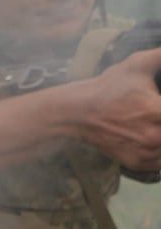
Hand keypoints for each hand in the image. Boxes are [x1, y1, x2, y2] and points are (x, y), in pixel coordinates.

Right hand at [73, 47, 160, 172]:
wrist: (77, 113)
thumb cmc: (109, 88)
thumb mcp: (137, 64)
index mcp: (158, 112)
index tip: (159, 106)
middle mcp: (155, 136)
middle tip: (155, 114)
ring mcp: (147, 153)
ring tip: (152, 124)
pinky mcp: (139, 164)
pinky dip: (159, 151)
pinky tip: (150, 137)